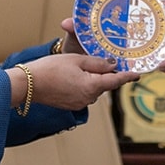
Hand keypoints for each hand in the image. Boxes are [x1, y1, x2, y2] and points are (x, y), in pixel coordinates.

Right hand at [16, 54, 135, 110]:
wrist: (27, 85)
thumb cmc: (49, 69)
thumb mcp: (76, 60)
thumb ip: (97, 63)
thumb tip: (111, 66)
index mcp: (92, 86)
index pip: (115, 81)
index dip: (127, 76)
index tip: (137, 74)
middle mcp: (88, 98)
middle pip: (104, 84)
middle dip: (105, 74)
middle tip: (104, 61)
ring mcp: (79, 103)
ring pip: (93, 88)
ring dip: (92, 78)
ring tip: (80, 66)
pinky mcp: (71, 105)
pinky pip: (83, 93)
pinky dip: (82, 84)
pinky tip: (72, 75)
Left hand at [57, 0, 164, 55]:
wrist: (86, 68)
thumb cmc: (78, 49)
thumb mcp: (74, 39)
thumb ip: (73, 30)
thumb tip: (66, 23)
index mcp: (100, 9)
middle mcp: (116, 12)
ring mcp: (126, 22)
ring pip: (142, 4)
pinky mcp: (135, 36)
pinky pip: (148, 23)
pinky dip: (159, 14)